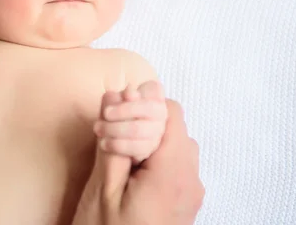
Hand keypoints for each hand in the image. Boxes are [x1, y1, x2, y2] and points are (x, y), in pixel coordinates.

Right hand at [73, 82, 203, 224]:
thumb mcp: (103, 189)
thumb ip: (114, 139)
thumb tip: (116, 95)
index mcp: (173, 174)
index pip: (169, 112)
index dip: (140, 106)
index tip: (111, 118)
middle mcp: (191, 179)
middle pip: (174, 126)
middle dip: (140, 121)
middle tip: (107, 134)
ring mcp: (192, 192)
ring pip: (175, 143)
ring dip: (146, 138)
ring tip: (116, 154)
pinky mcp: (186, 200)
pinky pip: (176, 163)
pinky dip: (154, 156)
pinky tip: (130, 171)